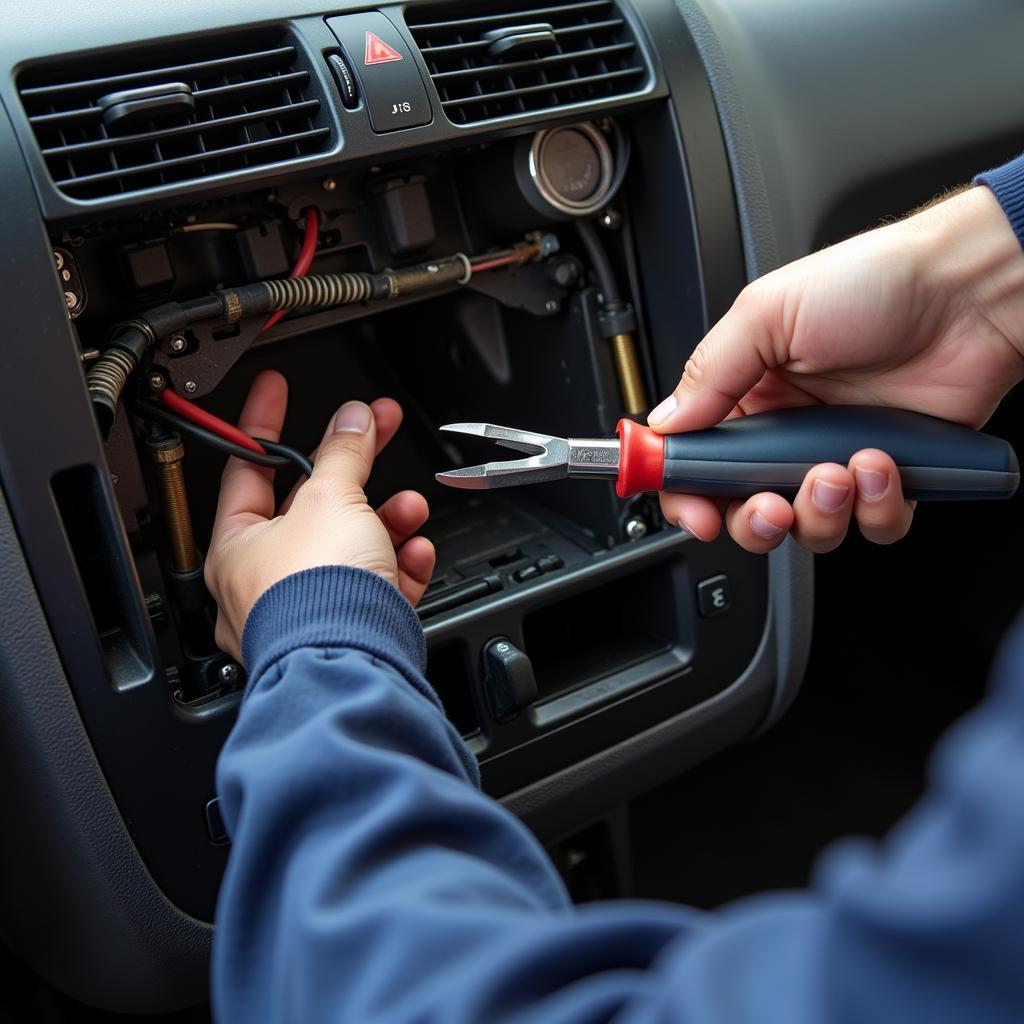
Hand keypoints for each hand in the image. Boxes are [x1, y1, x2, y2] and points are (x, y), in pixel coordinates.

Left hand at [204, 370, 435, 660]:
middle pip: (311, 508)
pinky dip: (400, 567)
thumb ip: (345, 453)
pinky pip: (377, 590)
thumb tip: (354, 420)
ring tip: (409, 506)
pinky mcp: (351, 632)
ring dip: (386, 521)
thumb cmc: (316, 600)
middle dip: (352, 473)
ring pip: (350, 550)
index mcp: (237, 547)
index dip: (262, 422)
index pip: (247, 469)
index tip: (273, 391)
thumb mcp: (331, 500)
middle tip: (374, 431)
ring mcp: (309, 612)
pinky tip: (415, 552)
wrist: (354, 667)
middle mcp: (266, 584)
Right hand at [649, 185, 1023, 552]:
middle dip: (755, 521)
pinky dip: (877, 509)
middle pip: (747, 509)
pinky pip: (873, 525)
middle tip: (770, 505)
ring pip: (809, 527)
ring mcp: (838, 457)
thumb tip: (665, 423)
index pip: (697, 461)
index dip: (688, 494)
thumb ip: (710, 373)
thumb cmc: (876, 281)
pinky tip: (881, 463)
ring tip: (840, 471)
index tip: (697, 511)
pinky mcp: (890, 475)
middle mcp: (788, 433)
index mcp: (748, 395)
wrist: (969, 291)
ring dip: (821, 513)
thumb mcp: (768, 312)